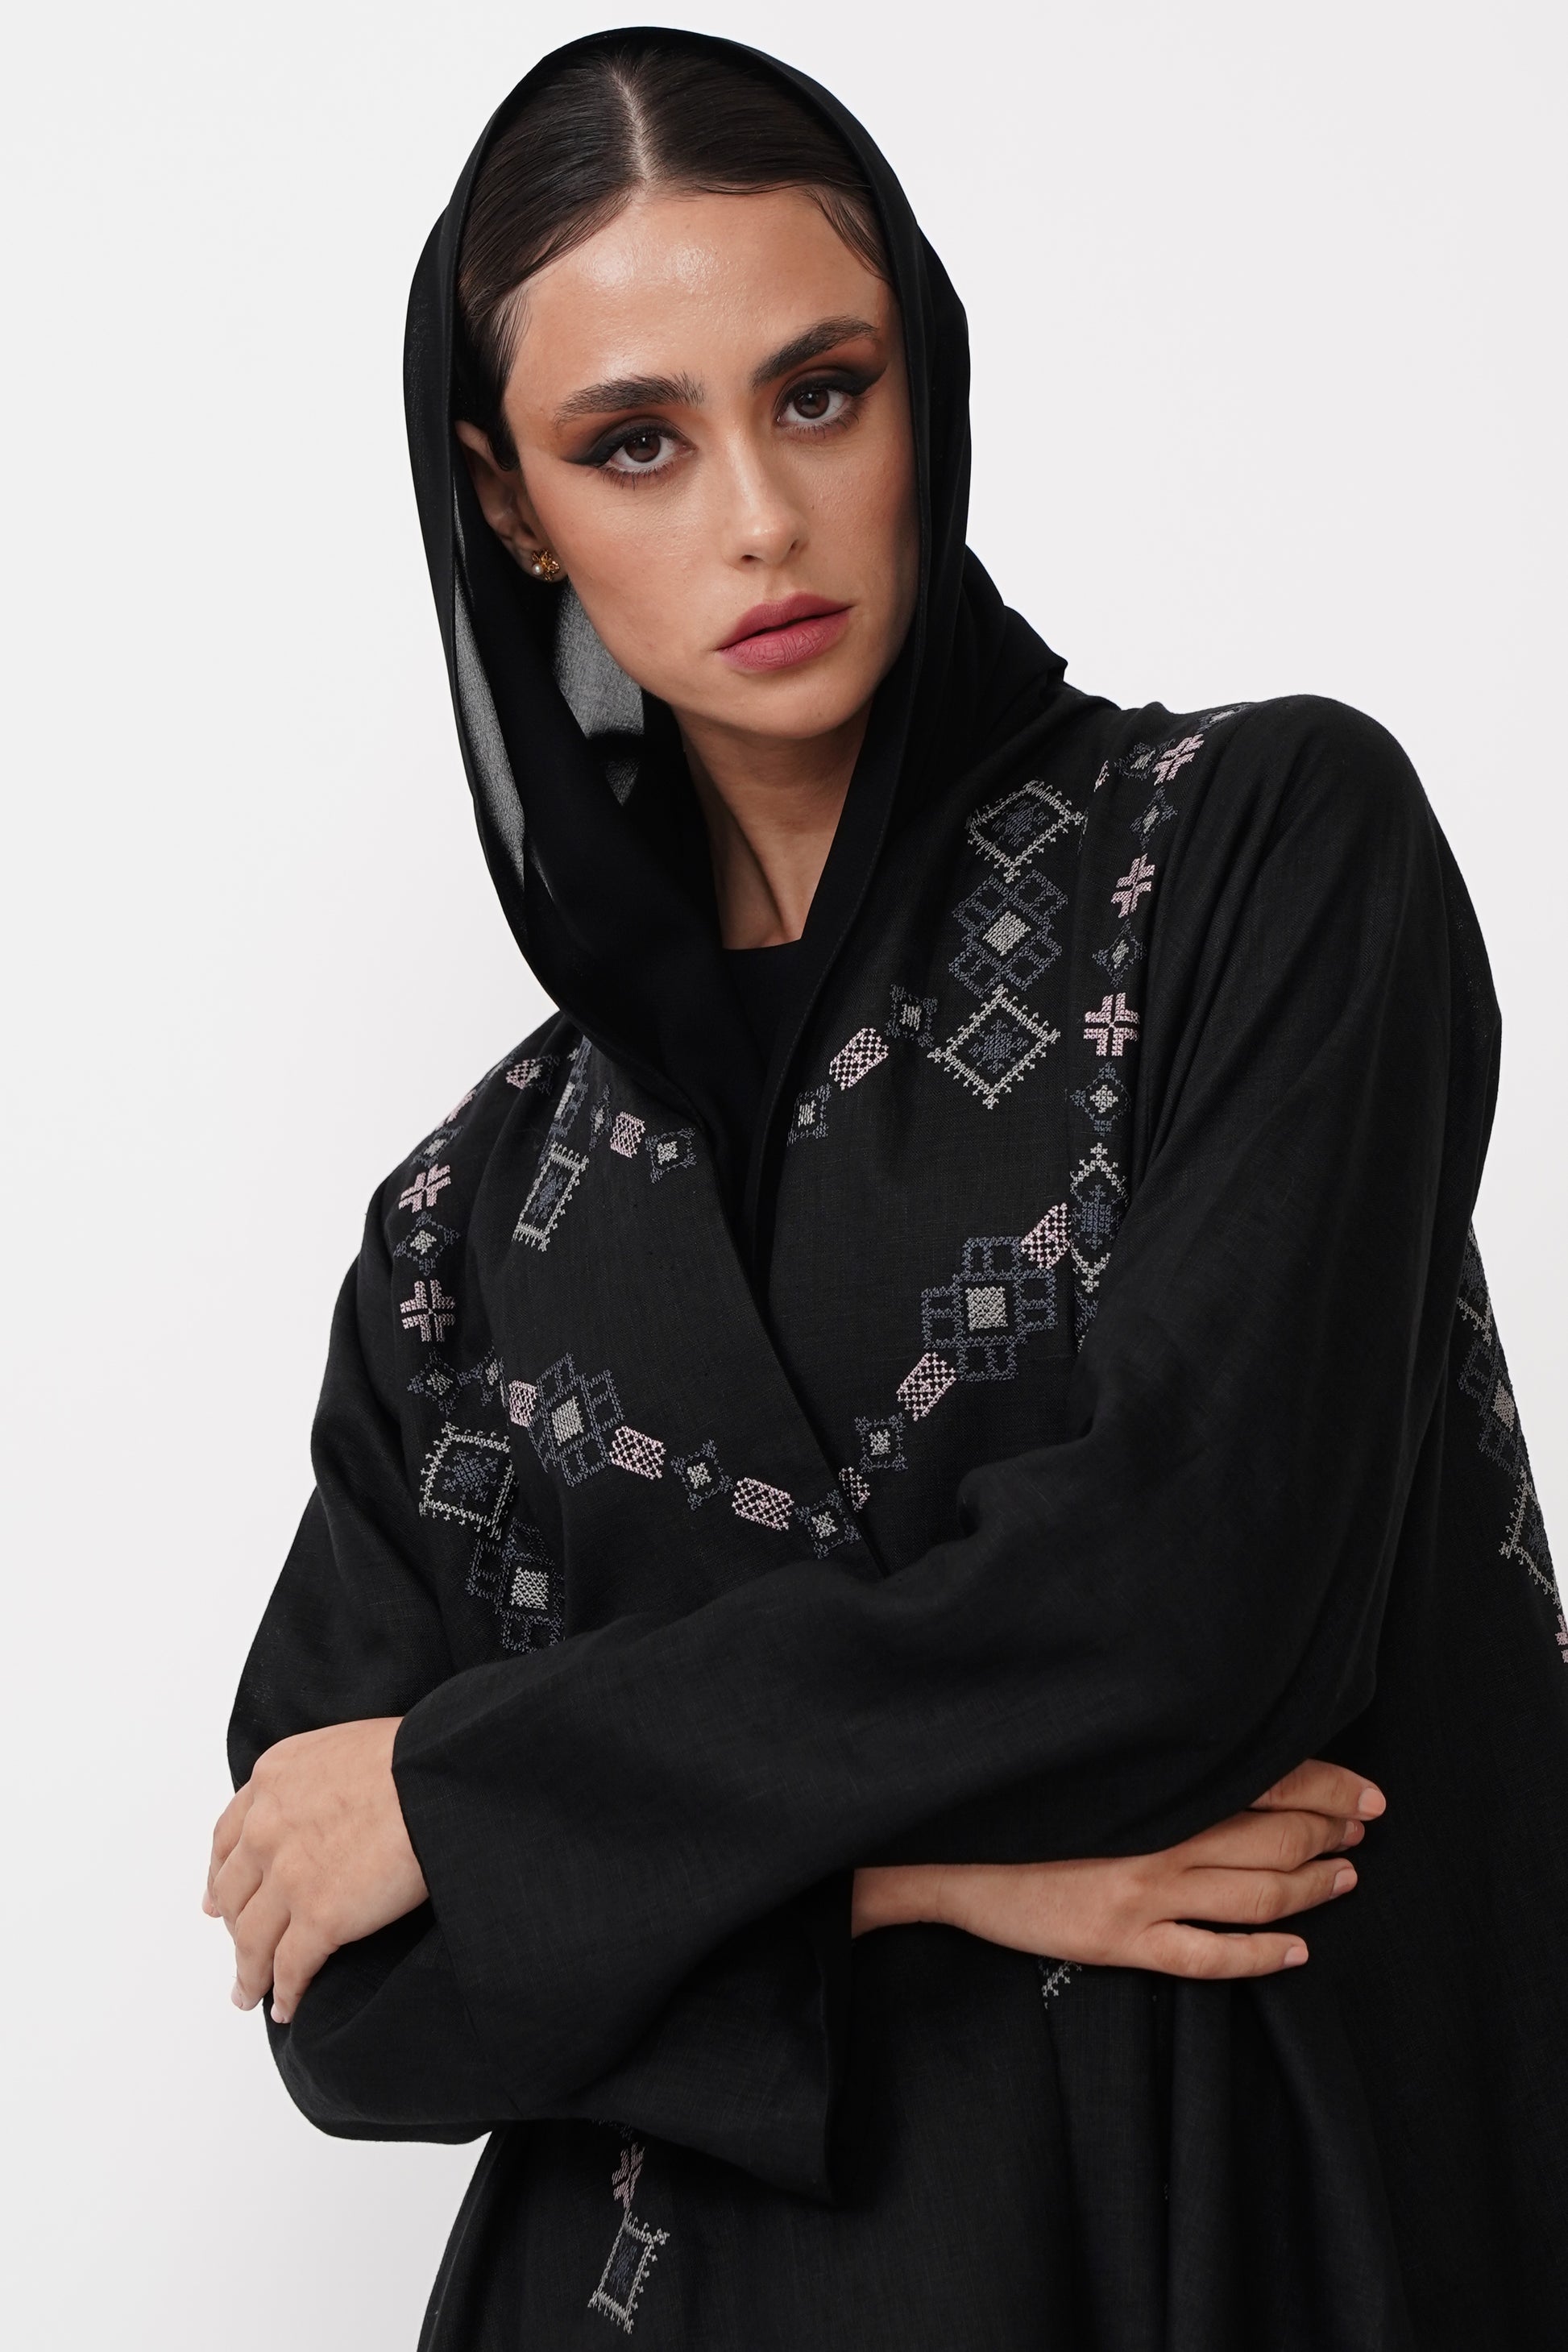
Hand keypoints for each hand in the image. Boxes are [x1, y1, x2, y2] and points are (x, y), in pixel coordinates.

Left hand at [204, 1718, 427, 2023]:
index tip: (216, 1900)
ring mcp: (288, 1878)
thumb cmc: (410, 1754)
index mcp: (272, 1781)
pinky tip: (286, 2007)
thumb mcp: (342, 1746)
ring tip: (248, 1994)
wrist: (435, 1775)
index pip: (228, 1838)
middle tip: (237, 1949)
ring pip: (251, 1940)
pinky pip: (290, 1968)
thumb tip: (325, 1804)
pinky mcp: (319, 1918)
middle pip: (232, 1894)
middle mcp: (266, 1830)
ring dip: (248, 1973)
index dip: (220, 1876)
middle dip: (231, 1926)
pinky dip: (285, 1994)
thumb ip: (314, 1779)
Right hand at [851, 1757, 1385, 1978]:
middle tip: (1363, 1831)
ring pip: (1257, 1893)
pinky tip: (1295, 1952)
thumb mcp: (1094, 1762)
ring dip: (1312, 1886)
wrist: (944, 1845)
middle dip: (1331, 1832)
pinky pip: (1209, 1955)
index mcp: (1156, 1780)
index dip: (1327, 1786)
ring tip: (1344, 1880)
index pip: (1267, 1776)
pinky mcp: (1121, 1939)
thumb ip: (1156, 1759)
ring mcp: (1144, 1890)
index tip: (1366, 1793)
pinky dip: (1261, 1955)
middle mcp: (1161, 1832)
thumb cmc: (1019, 1796)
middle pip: (1275, 1833)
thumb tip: (1226, 1750)